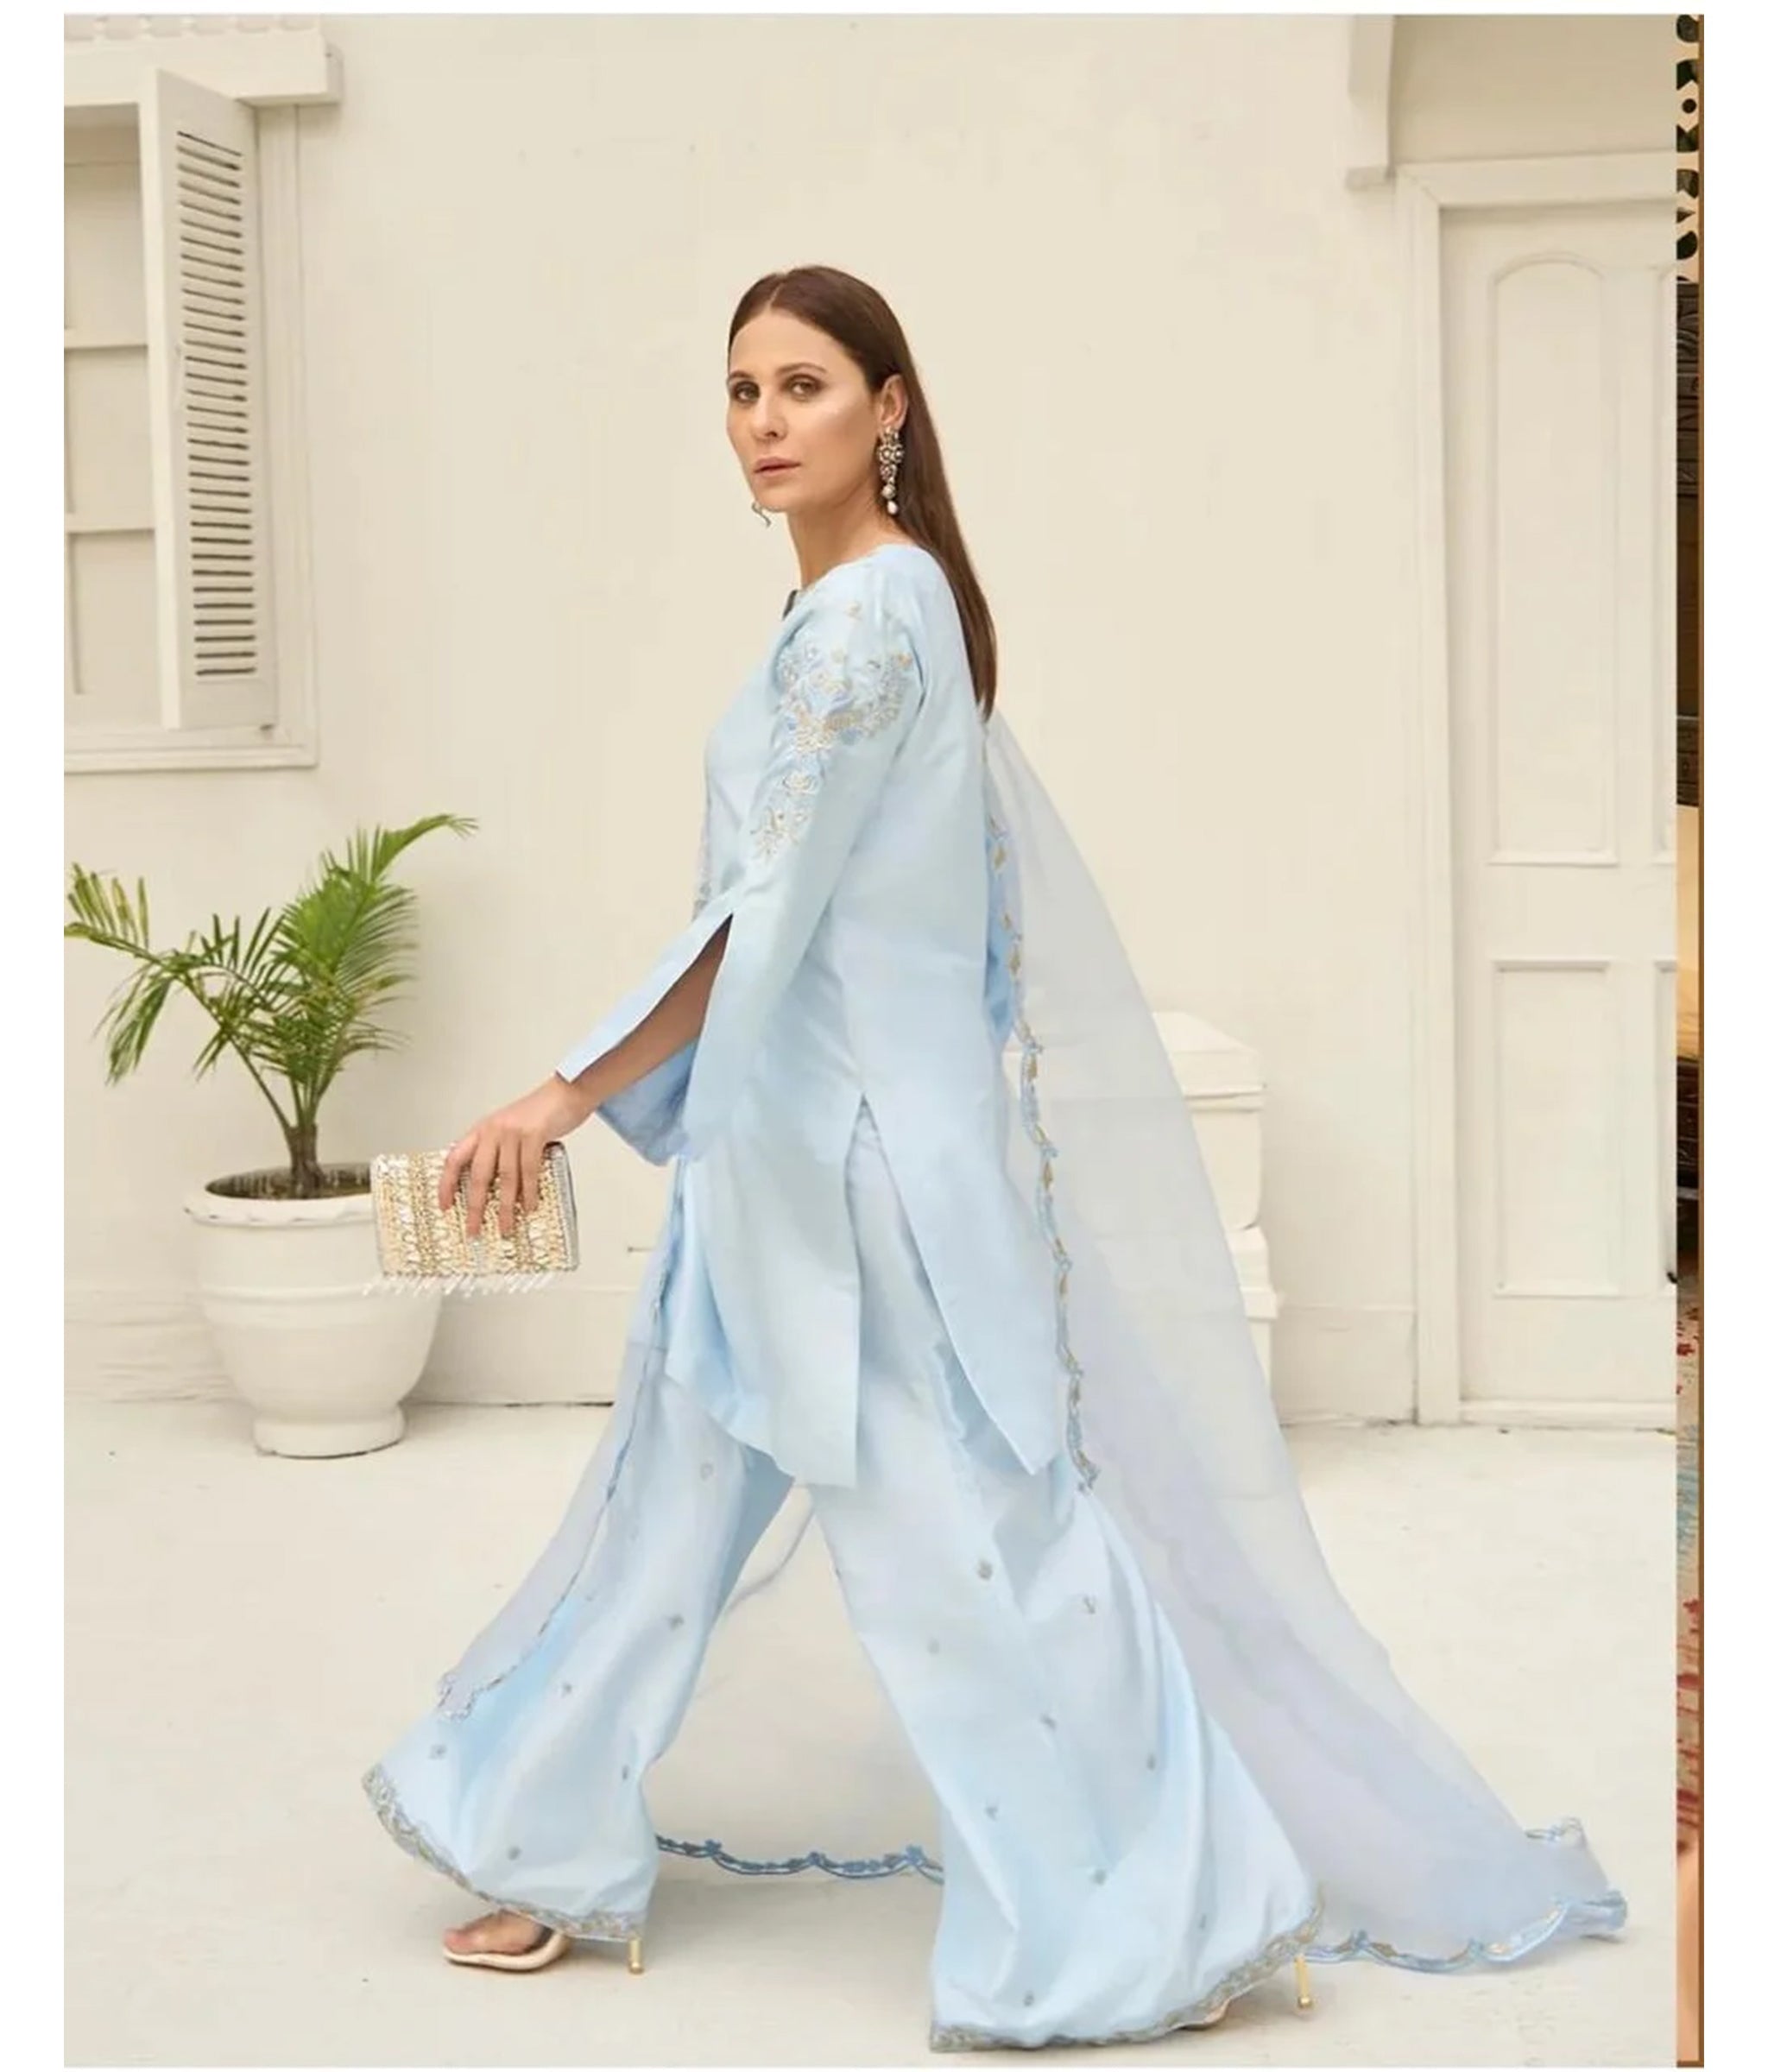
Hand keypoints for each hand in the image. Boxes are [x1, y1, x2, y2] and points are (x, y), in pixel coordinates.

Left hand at [439, 1074, 595, 1240]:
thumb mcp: (508, 1129)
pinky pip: (529, 1170)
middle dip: (475, 1206)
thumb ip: (497, 1151)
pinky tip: (530, 1206)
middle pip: (478, 1174)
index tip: (444, 1205)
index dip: (446, 1184)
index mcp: (482, 1130)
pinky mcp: (533, 1134)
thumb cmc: (538, 1113)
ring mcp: (512, 1132)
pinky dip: (530, 1192)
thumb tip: (492, 1185)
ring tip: (505, 1225)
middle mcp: (492, 1130)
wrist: (564, 1093)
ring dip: (506, 1206)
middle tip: (474, 1228)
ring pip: (505, 1177)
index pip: (454, 1158)